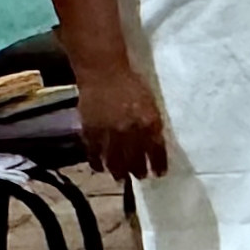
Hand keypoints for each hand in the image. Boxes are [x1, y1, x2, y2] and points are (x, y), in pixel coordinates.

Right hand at [77, 61, 168, 180]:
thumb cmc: (131, 84)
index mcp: (149, 121)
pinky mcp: (90, 129)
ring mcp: (109, 131)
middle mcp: (130, 129)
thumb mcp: (150, 103)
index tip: (159, 173)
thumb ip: (152, 123)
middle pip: (135, 158)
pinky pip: (93, 151)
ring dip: (118, 171)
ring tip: (121, 178)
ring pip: (114, 159)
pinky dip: (96, 162)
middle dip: (138, 170)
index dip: (158, 164)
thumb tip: (155, 143)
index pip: (156, 150)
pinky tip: (100, 168)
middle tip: (140, 177)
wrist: (104, 72)